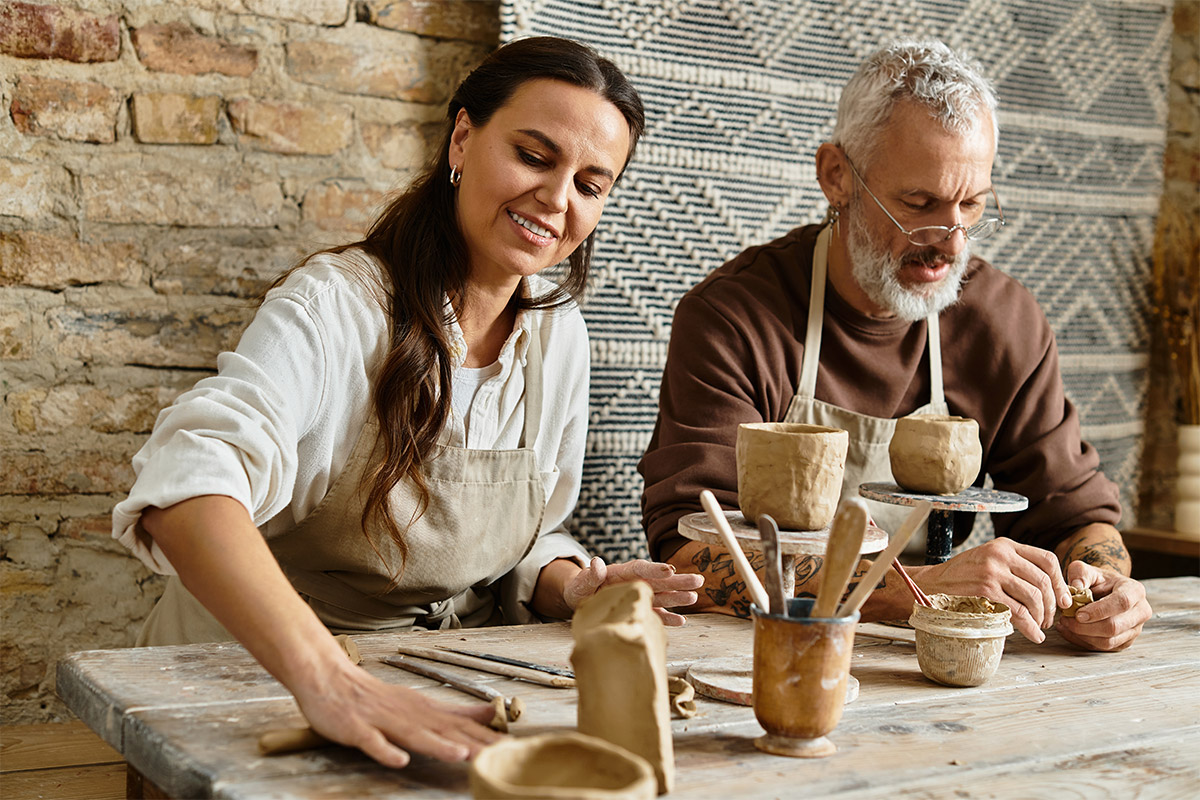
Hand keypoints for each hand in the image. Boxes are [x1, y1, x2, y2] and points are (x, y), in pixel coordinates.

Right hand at [294, 658, 501, 767]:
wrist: (330, 678)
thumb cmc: (376, 697)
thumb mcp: (421, 703)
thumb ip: (456, 710)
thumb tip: (492, 711)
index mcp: (425, 710)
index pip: (461, 725)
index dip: (485, 737)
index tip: (511, 748)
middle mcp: (409, 714)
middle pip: (444, 730)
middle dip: (471, 744)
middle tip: (496, 756)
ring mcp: (383, 721)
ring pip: (413, 734)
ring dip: (437, 744)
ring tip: (459, 754)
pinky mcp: (358, 729)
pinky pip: (372, 742)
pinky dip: (386, 750)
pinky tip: (399, 760)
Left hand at [563, 557, 704, 625]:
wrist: (580, 600)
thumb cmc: (579, 589)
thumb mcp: (580, 583)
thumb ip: (590, 575)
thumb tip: (595, 562)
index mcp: (621, 572)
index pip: (640, 568)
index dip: (655, 569)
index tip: (670, 570)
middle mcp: (634, 582)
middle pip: (658, 581)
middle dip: (678, 581)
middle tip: (698, 579)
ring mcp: (638, 596)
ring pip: (661, 596)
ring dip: (677, 598)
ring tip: (694, 597)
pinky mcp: (638, 609)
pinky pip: (655, 614)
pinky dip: (667, 618)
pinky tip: (681, 621)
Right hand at [916, 537, 1071, 642]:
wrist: (929, 584)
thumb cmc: (961, 577)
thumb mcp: (987, 560)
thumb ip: (1014, 567)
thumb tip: (1049, 589)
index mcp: (1004, 545)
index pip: (1047, 559)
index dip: (1060, 582)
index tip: (1063, 600)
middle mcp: (1000, 555)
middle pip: (1043, 581)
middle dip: (1053, 605)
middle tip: (1050, 619)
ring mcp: (992, 573)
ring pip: (1034, 598)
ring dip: (1042, 618)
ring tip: (1039, 627)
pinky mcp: (985, 592)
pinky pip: (1019, 612)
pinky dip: (1030, 627)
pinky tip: (1033, 634)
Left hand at [1055, 561, 1150, 650]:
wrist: (1105, 591)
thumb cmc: (1096, 580)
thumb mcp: (1086, 570)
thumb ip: (1080, 574)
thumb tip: (1075, 589)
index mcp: (1135, 591)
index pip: (1121, 603)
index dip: (1099, 611)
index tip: (1078, 614)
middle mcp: (1140, 612)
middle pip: (1115, 626)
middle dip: (1086, 626)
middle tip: (1065, 619)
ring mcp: (1135, 629)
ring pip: (1109, 641)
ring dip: (1082, 636)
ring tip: (1065, 624)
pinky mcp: (1125, 642)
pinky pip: (1103, 648)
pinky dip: (1083, 642)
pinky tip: (1069, 631)